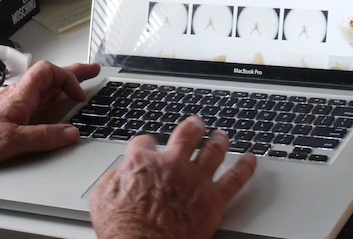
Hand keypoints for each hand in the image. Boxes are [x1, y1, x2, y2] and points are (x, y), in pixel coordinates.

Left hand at [0, 60, 99, 179]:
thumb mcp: (13, 142)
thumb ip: (44, 137)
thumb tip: (71, 133)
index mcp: (20, 96)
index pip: (48, 72)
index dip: (67, 78)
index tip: (80, 95)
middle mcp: (17, 96)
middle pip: (49, 77)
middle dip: (73, 74)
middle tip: (93, 71)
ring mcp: (13, 105)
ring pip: (44, 89)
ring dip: (64, 85)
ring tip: (81, 85)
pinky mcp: (8, 116)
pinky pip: (36, 101)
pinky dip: (53, 99)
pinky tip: (56, 104)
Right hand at [89, 116, 256, 238]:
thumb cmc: (122, 229)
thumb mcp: (101, 198)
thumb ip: (112, 179)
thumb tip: (118, 175)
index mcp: (142, 162)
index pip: (145, 141)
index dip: (146, 144)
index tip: (148, 146)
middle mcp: (171, 164)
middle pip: (186, 135)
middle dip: (192, 127)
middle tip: (197, 123)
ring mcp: (195, 180)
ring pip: (213, 150)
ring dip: (219, 140)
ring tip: (223, 135)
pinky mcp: (212, 200)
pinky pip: (235, 179)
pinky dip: (245, 167)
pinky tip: (251, 160)